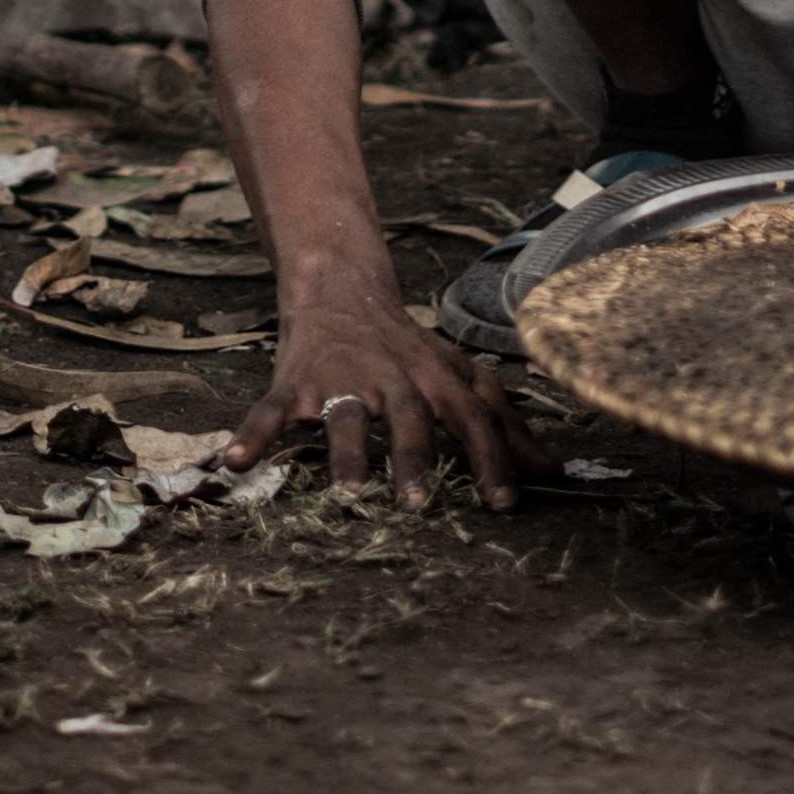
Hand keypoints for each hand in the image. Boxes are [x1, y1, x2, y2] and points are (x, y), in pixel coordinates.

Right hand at [230, 269, 536, 511]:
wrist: (343, 287)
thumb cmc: (411, 349)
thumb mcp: (460, 377)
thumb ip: (505, 425)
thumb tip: (558, 473)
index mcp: (436, 377)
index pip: (472, 418)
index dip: (490, 459)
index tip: (503, 505)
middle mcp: (392, 376)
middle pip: (409, 417)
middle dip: (414, 457)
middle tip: (418, 503)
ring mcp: (341, 378)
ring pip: (345, 416)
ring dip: (347, 455)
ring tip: (348, 494)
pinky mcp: (295, 382)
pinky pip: (270, 412)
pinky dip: (252, 436)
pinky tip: (235, 464)